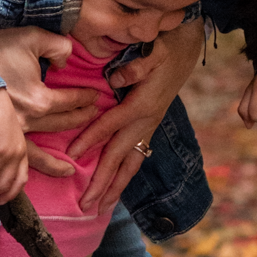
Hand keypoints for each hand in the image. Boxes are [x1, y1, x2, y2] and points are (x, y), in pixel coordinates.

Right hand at [0, 25, 98, 180]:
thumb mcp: (34, 37)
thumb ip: (60, 47)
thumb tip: (67, 62)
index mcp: (40, 99)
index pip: (70, 102)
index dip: (85, 98)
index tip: (95, 95)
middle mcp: (29, 120)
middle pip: (61, 124)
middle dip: (80, 119)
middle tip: (93, 115)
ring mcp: (12, 132)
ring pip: (39, 155)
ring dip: (55, 164)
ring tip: (69, 170)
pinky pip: (15, 159)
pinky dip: (26, 171)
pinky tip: (30, 176)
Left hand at [69, 19, 205, 213]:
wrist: (185, 48)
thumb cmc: (164, 47)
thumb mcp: (154, 49)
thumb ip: (137, 65)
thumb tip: (116, 77)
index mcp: (141, 104)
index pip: (111, 125)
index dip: (91, 139)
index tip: (71, 154)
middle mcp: (145, 122)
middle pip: (120, 157)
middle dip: (102, 182)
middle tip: (85, 205)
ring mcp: (148, 128)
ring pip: (130, 165)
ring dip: (114, 188)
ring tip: (99, 209)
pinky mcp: (148, 129)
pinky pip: (135, 159)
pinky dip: (123, 177)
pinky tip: (112, 191)